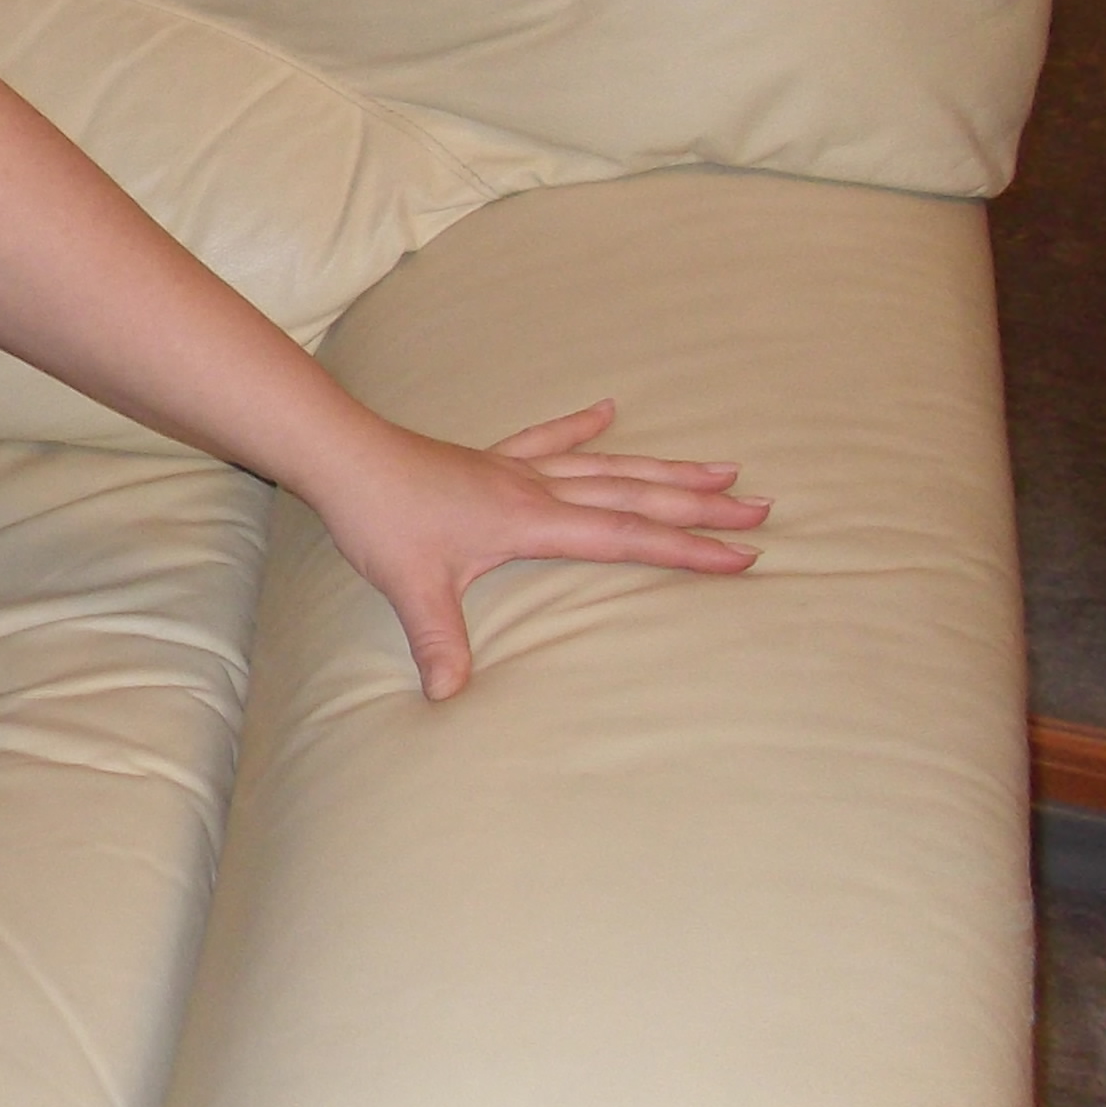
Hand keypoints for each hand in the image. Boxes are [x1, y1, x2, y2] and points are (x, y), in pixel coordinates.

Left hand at [307, 402, 767, 701]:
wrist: (343, 457)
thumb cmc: (381, 518)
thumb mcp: (413, 589)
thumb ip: (439, 643)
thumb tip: (449, 699)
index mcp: (532, 521)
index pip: (626, 537)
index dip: (688, 548)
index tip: (746, 556)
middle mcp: (535, 490)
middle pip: (635, 495)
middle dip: (700, 505)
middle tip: (762, 507)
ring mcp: (514, 470)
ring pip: (607, 466)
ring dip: (664, 467)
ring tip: (722, 464)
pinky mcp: (489, 460)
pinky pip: (547, 439)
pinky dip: (579, 426)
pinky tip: (608, 408)